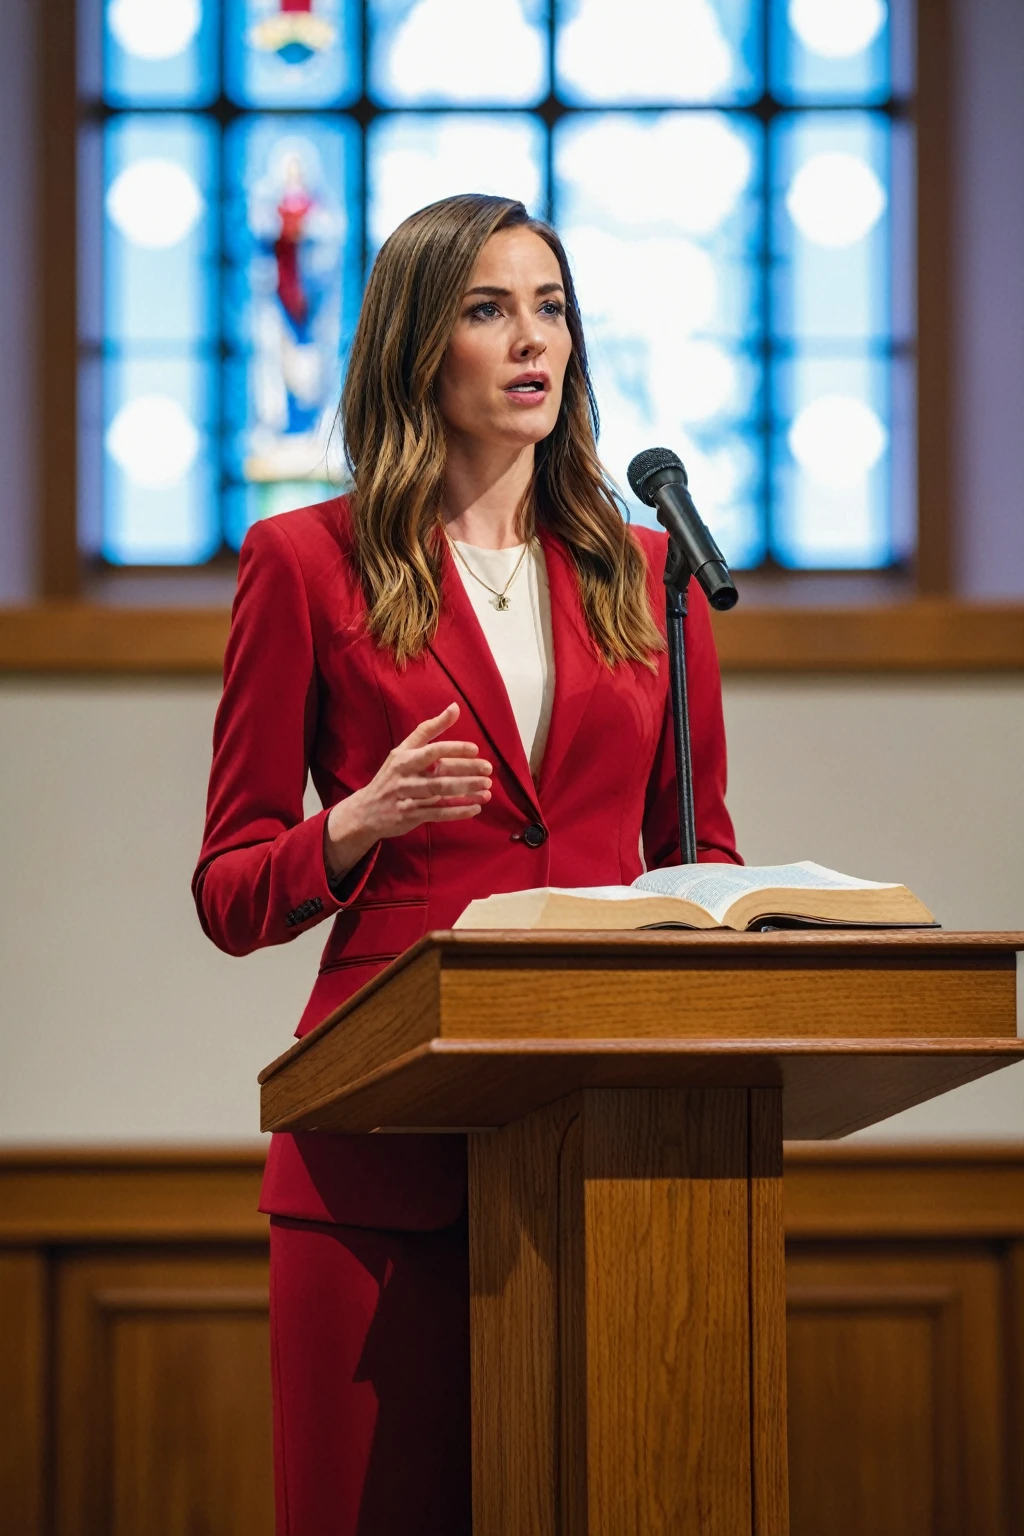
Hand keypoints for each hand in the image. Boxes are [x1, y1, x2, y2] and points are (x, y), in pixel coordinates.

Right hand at [323, 703, 491, 881]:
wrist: (365, 811)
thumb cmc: (391, 776)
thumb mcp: (404, 750)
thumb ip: (429, 730)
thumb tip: (455, 707)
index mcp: (404, 757)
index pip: (432, 750)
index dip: (454, 748)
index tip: (475, 749)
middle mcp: (405, 776)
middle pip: (440, 772)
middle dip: (467, 770)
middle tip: (488, 770)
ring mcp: (407, 797)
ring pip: (441, 792)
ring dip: (466, 790)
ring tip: (487, 789)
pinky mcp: (410, 816)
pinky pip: (438, 813)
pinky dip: (458, 811)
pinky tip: (475, 808)